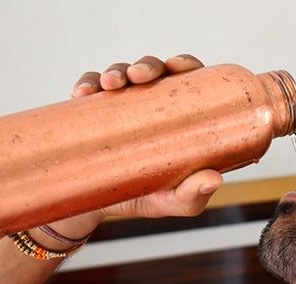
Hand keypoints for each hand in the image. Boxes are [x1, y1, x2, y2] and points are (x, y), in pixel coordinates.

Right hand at [56, 55, 222, 237]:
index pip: (188, 79)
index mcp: (180, 115)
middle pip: (154, 70)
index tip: (175, 65)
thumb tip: (214, 179)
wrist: (100, 208)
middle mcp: (151, 103)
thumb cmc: (150, 198)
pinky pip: (89, 88)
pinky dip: (86, 84)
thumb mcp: (175, 201)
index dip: (184, 63)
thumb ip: (194, 194)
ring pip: (121, 74)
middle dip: (147, 66)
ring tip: (109, 84)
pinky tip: (82, 93)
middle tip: (138, 76)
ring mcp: (121, 104)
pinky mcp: (91, 111)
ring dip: (116, 71)